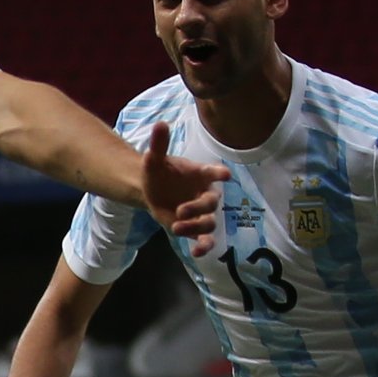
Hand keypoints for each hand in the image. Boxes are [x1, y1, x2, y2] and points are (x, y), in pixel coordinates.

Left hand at [136, 121, 227, 240]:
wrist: (152, 190)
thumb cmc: (160, 173)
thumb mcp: (154, 160)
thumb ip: (159, 144)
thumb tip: (160, 124)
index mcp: (200, 174)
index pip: (213, 173)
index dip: (219, 173)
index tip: (224, 174)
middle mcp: (204, 194)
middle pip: (211, 203)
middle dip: (198, 208)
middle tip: (181, 211)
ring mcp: (201, 213)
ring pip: (209, 223)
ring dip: (196, 227)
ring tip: (176, 228)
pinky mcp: (195, 229)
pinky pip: (206, 240)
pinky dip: (204, 247)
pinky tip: (196, 253)